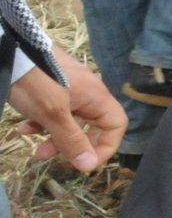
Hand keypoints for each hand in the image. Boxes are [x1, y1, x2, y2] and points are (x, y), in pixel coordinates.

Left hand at [10, 46, 125, 171]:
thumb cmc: (37, 82)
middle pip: (91, 127)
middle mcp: (87, 93)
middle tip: (50, 158)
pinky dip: (41, 123)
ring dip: (53, 138)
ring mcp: (69, 90)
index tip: (83, 164)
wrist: (10, 51)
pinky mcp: (52, 87)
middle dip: (71, 146)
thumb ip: (71, 140)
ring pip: (69, 121)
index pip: (116, 126)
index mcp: (96, 97)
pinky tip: (24, 127)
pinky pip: (54, 111)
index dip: (105, 147)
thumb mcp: (53, 114)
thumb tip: (89, 166)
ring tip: (34, 149)